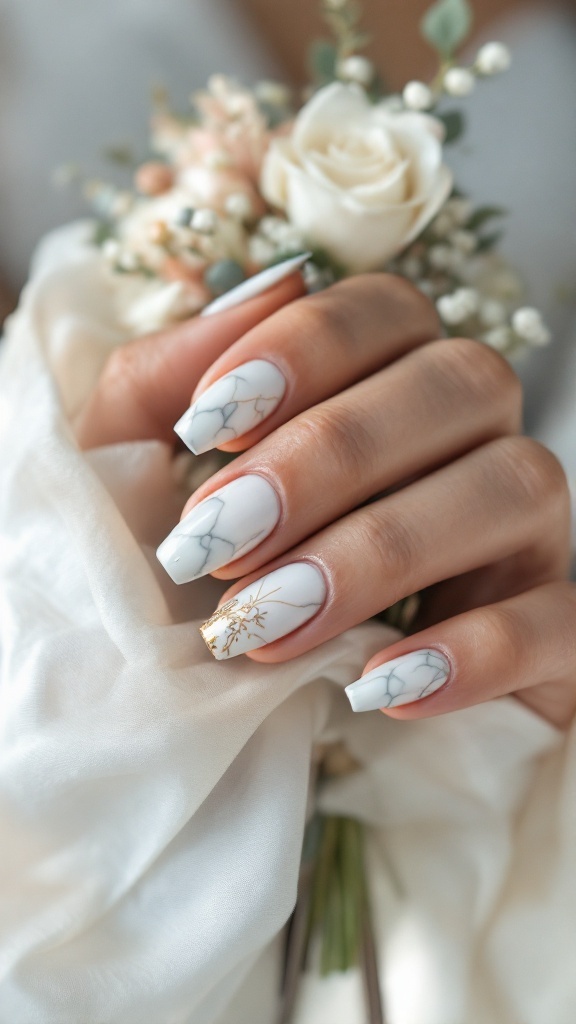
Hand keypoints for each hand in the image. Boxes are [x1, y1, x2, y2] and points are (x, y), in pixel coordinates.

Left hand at [78, 271, 575, 727]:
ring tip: (267, 622)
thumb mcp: (138, 480)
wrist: (220, 731)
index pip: (390, 310)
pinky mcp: (557, 640)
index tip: (208, 422)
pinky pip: (561, 620)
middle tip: (220, 538)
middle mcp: (475, 441)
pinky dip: (474, 650)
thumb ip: (168, 378)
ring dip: (383, 549)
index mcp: (388, 385)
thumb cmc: (183, 587)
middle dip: (333, 455)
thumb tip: (264, 284)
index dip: (308, 346)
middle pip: (464, 380)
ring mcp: (528, 536)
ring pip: (519, 484)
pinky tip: (373, 687)